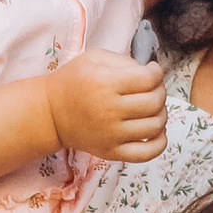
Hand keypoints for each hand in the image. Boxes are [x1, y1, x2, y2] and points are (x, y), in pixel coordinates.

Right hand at [45, 49, 168, 164]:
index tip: (152, 72)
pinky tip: (155, 131)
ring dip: (161, 114)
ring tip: (152, 108)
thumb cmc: (73, 82)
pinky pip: (147, 153)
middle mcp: (109, 110)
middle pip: (155, 102)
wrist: (50, 114)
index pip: (149, 79)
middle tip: (152, 88)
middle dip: (160, 91)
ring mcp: (111, 135)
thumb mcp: (94, 58)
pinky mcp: (111, 152)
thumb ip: (125, 61)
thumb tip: (152, 74)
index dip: (157, 73)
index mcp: (104, 83)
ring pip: (155, 126)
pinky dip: (160, 143)